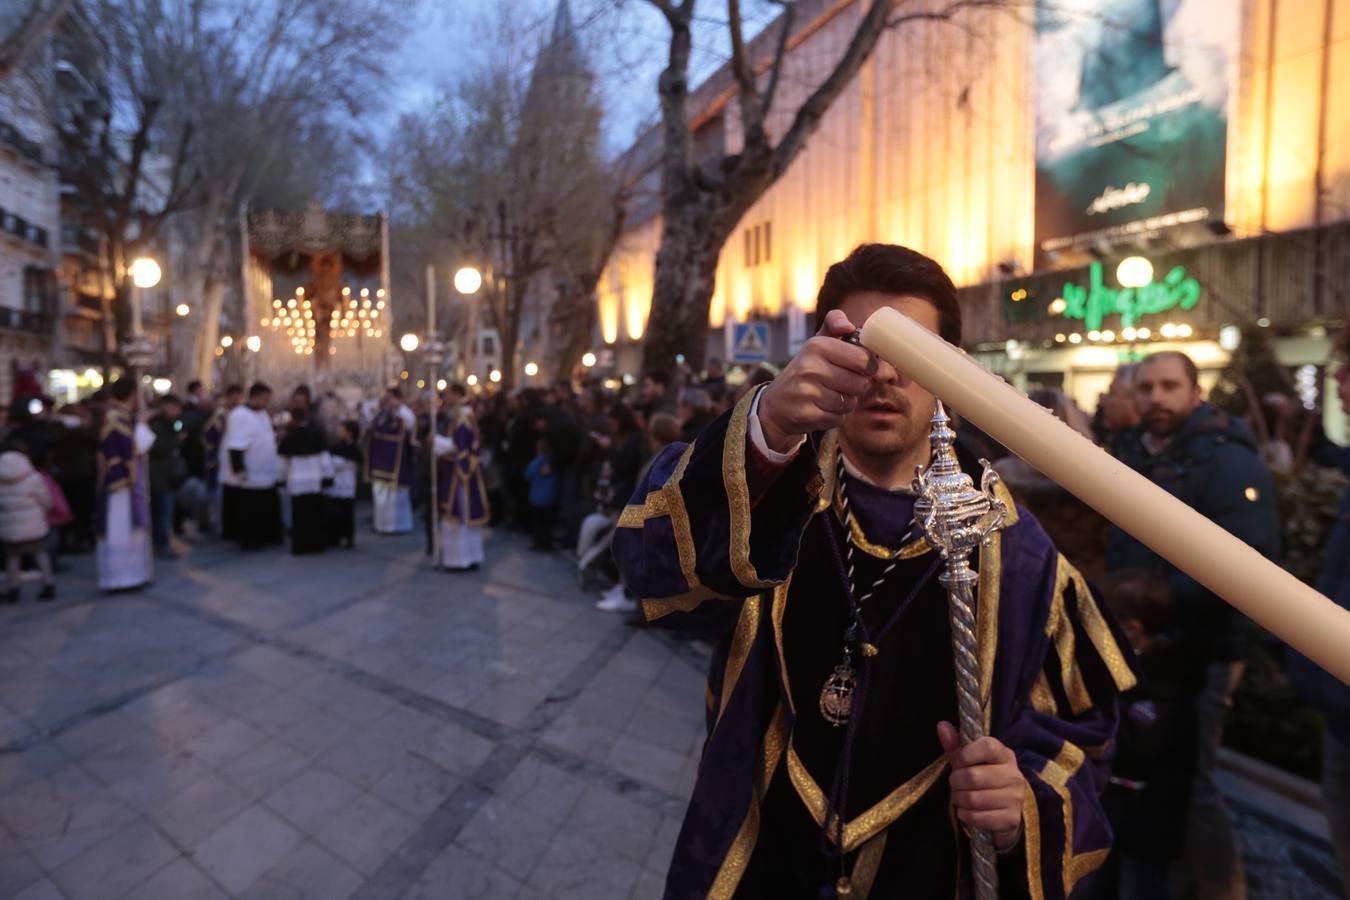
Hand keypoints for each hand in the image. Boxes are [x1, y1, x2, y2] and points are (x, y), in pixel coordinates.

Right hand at [756, 310, 873, 453]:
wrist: (776, 403)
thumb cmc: (806, 370)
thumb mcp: (817, 344)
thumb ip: (834, 325)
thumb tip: (848, 325)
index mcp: (817, 346)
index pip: (863, 358)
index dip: (869, 366)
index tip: (861, 367)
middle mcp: (810, 367)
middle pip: (860, 383)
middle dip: (857, 386)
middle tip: (843, 383)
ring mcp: (807, 393)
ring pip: (850, 402)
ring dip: (846, 402)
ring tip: (831, 395)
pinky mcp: (807, 415)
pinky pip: (839, 418)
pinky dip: (835, 416)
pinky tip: (822, 408)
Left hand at [938, 721, 1024, 850]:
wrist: (1005, 809)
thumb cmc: (983, 778)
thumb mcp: (970, 759)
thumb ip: (955, 744)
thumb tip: (942, 726)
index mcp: (1004, 755)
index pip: (987, 747)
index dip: (966, 754)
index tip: (958, 761)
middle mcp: (1014, 775)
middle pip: (973, 776)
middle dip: (956, 782)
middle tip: (955, 783)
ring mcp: (1015, 798)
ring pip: (973, 799)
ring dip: (959, 799)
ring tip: (960, 797)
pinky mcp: (1011, 818)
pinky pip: (977, 817)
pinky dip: (965, 815)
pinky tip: (967, 810)